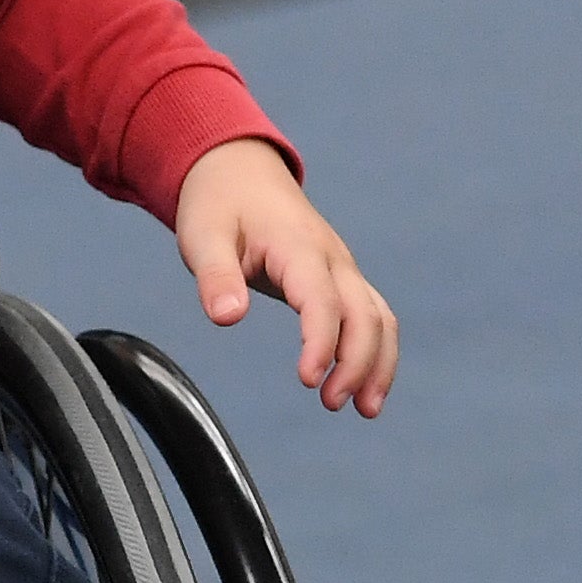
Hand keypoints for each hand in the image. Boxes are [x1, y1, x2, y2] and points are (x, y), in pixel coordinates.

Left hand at [171, 139, 397, 416]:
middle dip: (358, 363)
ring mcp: (342, 269)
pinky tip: (363, 387)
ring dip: (378, 363)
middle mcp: (332, 259)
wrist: (239, 173)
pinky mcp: (340, 279)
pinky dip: (375, 352)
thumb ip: (215, 277)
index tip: (308, 381)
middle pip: (365, 314)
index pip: (323, 301)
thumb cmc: (219, 206)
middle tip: (332, 403)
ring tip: (365, 409)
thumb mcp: (202, 236)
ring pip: (379, 317)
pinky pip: (372, 316)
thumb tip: (227, 318)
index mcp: (300, 247)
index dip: (321, 342)